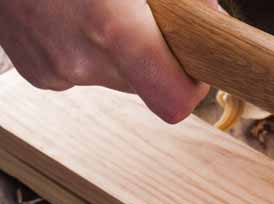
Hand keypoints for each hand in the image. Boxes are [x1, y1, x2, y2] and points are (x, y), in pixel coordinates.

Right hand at [0, 0, 216, 122]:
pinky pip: (84, 70)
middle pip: (147, 85)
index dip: (192, 88)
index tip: (196, 64)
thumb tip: (211, 20)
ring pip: (117, 77)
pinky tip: (75, 15)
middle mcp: (81, 59)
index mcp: (112, 28)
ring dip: (123, 51)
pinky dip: (90, 48)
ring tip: (103, 9)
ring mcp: (53, 69)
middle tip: (150, 18)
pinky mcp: (37, 72)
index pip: (173, 100)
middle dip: (158, 56)